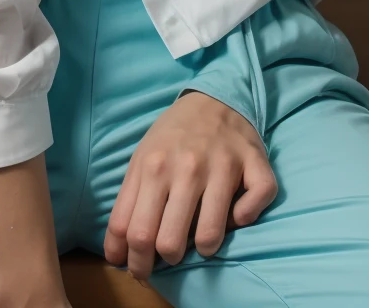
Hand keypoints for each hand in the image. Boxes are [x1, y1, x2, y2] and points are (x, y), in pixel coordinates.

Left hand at [103, 90, 276, 283]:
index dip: (134, 263)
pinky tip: (235, 213)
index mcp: (153, 167)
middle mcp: (186, 167)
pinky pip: (252, 209)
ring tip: (199, 239)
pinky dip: (245, 218)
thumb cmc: (172, 137)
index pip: (135, 232)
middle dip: (166, 260)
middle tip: (170, 254)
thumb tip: (114, 256)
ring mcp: (222, 166)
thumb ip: (126, 205)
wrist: (213, 98)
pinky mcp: (254, 165)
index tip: (140, 270)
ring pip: (209, 236)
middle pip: (168, 242)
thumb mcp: (141, 161)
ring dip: (203, 249)